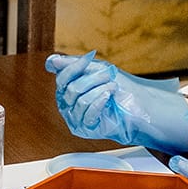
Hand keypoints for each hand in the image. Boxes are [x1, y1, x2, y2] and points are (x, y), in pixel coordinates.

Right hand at [44, 51, 187, 151]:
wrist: (136, 105)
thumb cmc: (116, 87)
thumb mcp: (95, 70)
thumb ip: (72, 65)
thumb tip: (51, 61)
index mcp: (67, 89)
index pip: (62, 78)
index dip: (74, 67)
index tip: (89, 59)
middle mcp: (67, 104)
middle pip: (71, 88)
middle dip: (93, 79)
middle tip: (109, 75)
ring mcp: (74, 117)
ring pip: (80, 100)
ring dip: (100, 90)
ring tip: (112, 87)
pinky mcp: (85, 128)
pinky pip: (87, 114)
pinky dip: (99, 102)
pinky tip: (108, 98)